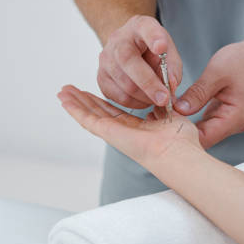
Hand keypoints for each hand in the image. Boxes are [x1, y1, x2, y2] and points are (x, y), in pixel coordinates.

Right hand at [57, 85, 200, 168]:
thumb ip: (162, 107)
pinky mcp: (109, 133)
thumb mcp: (171, 116)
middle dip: (83, 101)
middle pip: (97, 113)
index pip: (114, 113)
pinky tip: (64, 101)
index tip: (92, 94)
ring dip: (74, 103)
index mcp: (136, 129)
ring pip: (88, 116)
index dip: (101, 102)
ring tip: (62, 92)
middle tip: (69, 91)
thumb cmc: (181, 141)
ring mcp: (113, 134)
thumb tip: (161, 98)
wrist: (179, 152)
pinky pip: (87, 120)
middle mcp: (122, 132)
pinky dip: (74, 110)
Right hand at [98, 15, 182, 108]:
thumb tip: (171, 88)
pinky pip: (119, 97)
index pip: (146, 28)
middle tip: (165, 98)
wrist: (127, 49)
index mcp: (139, 27)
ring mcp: (106, 59)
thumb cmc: (149, 50)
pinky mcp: (101, 78)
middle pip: (128, 61)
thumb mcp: (168, 51)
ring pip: (125, 84)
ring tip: (157, 97)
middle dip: (149, 83)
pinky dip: (136, 103)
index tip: (161, 47)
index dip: (153, 37)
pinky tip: (144, 98)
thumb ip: (173, 67)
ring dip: (145, 97)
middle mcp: (118, 40)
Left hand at [174, 36, 243, 148]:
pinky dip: (190, 117)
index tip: (163, 123)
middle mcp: (234, 124)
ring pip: (201, 131)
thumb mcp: (216, 73)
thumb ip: (198, 93)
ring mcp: (229, 120)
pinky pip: (204, 122)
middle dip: (179, 130)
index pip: (204, 138)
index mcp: (235, 118)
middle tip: (157, 118)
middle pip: (202, 138)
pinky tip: (175, 110)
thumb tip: (179, 109)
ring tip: (163, 114)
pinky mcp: (223, 114)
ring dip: (184, 124)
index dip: (182, 133)